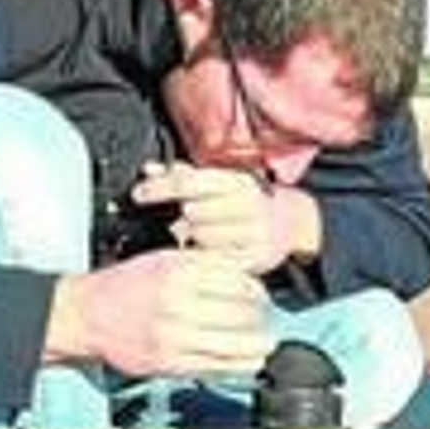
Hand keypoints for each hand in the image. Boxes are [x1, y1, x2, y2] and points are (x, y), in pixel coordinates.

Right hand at [46, 246, 274, 376]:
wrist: (86, 314)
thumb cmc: (128, 285)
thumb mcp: (164, 259)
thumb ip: (206, 264)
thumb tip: (247, 274)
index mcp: (178, 273)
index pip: (238, 282)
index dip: (258, 291)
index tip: (262, 296)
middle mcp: (177, 304)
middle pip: (241, 313)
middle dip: (262, 318)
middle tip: (267, 319)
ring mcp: (174, 336)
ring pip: (235, 344)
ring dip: (258, 345)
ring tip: (266, 343)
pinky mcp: (169, 363)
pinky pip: (216, 367)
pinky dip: (239, 365)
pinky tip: (249, 361)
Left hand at [131, 162, 287, 274]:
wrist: (290, 222)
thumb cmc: (247, 201)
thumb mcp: (220, 181)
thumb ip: (182, 175)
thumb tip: (149, 170)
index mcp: (237, 181)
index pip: (188, 182)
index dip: (159, 188)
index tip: (139, 195)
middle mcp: (249, 204)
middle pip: (192, 211)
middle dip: (184, 216)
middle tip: (189, 219)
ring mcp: (255, 232)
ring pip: (202, 236)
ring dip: (196, 237)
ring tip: (207, 234)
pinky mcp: (257, 257)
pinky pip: (216, 259)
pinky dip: (208, 255)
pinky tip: (213, 249)